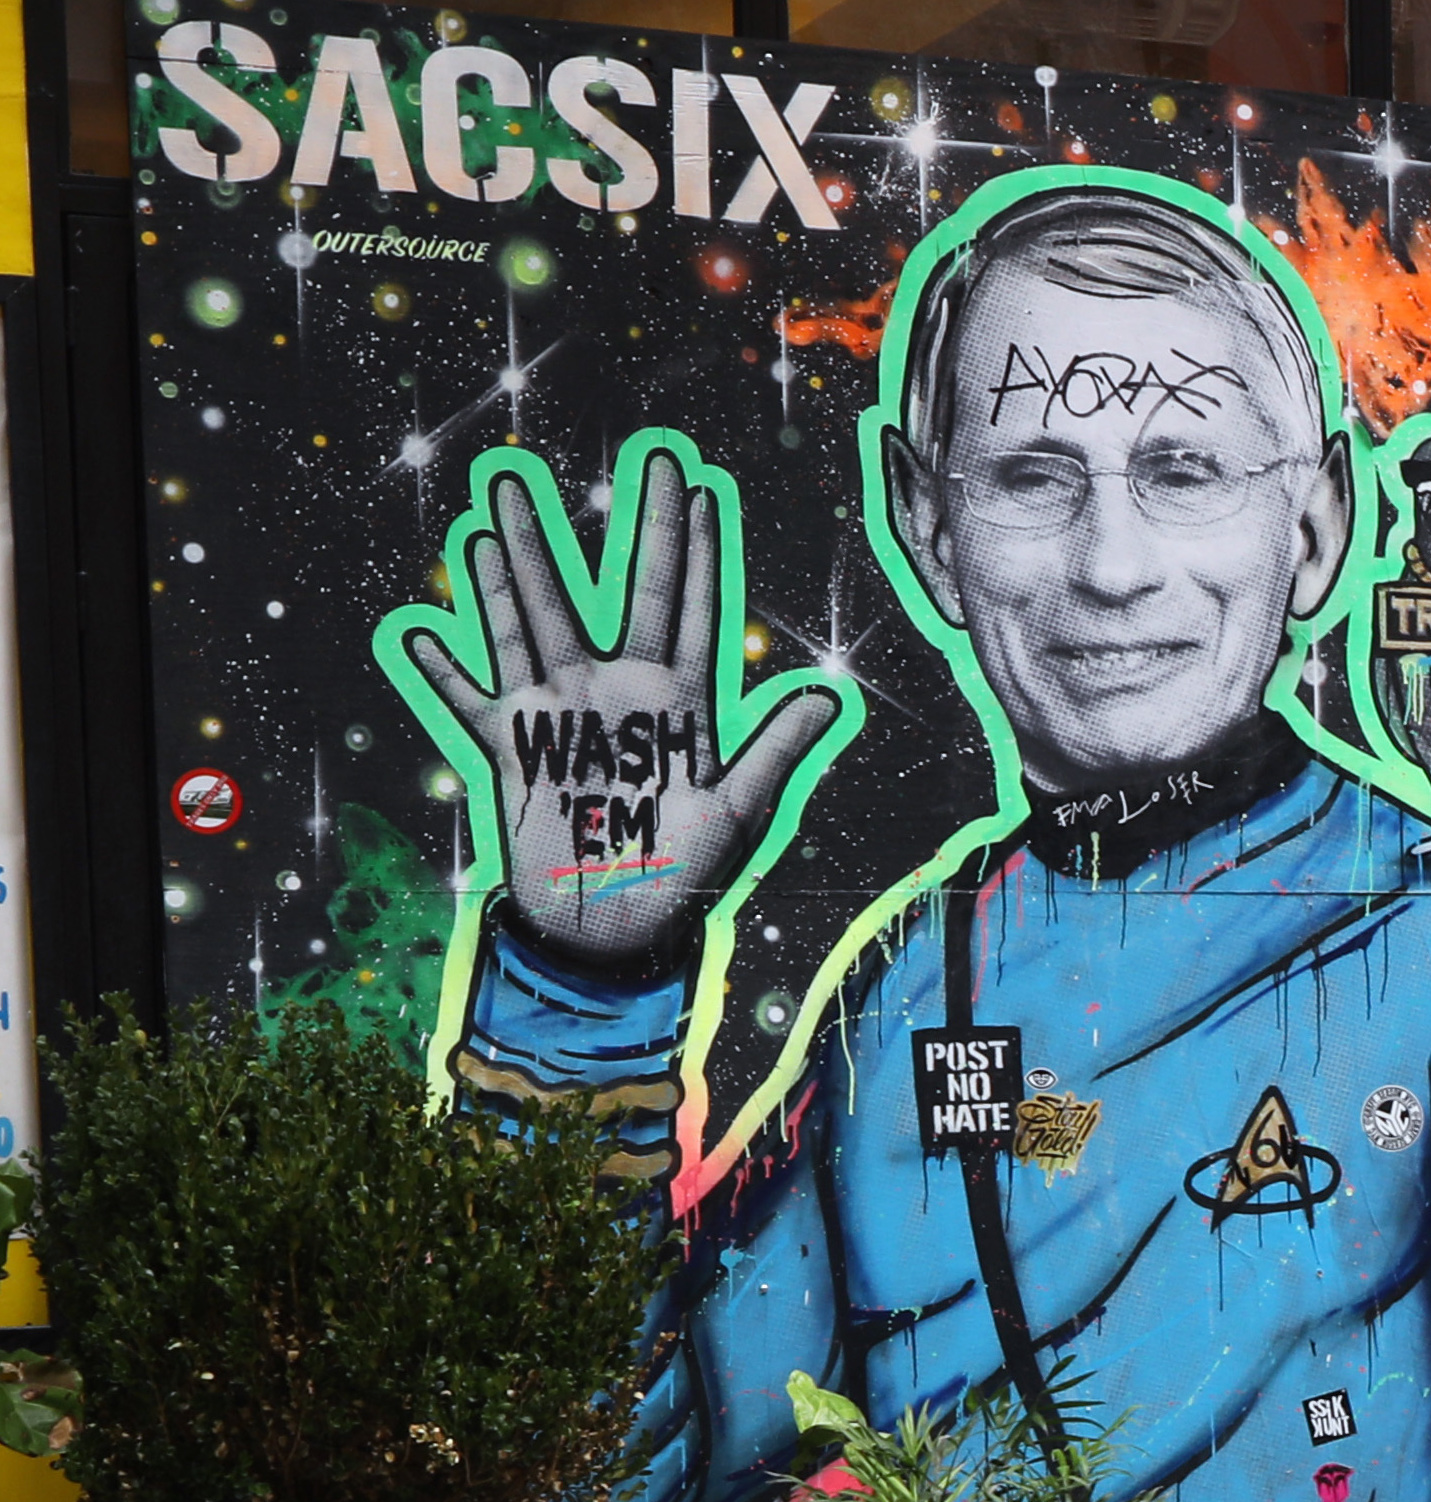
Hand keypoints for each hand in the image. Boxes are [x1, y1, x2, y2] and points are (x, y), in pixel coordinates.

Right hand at [405, 448, 842, 973]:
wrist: (615, 932)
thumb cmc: (681, 874)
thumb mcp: (736, 811)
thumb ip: (773, 750)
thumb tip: (829, 698)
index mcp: (677, 700)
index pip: (688, 607)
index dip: (694, 548)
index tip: (698, 486)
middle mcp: (617, 691)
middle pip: (616, 589)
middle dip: (624, 526)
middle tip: (634, 458)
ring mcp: (562, 713)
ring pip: (534, 619)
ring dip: (515, 563)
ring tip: (500, 500)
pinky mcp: (514, 749)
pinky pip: (470, 701)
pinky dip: (444, 671)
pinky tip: (419, 633)